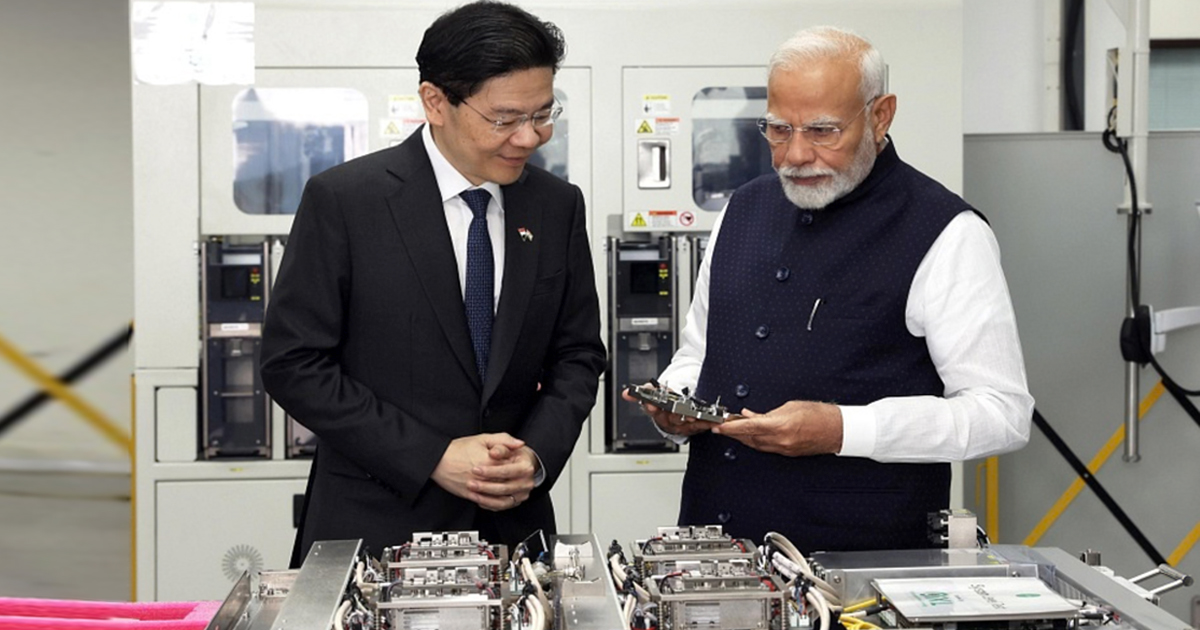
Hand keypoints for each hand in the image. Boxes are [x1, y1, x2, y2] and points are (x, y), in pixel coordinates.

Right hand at [431, 433, 534, 510]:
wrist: (438, 460)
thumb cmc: (458, 449)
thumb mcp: (483, 438)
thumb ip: (504, 440)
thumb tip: (520, 444)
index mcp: (490, 461)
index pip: (512, 467)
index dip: (519, 466)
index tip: (522, 463)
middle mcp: (484, 476)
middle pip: (508, 483)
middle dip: (516, 481)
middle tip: (522, 479)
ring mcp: (477, 487)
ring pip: (500, 496)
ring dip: (509, 495)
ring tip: (515, 492)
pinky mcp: (470, 495)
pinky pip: (488, 503)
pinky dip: (497, 504)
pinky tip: (502, 500)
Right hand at [621, 384, 712, 437]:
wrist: (677, 411)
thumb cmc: (665, 401)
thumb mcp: (654, 393)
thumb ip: (642, 391)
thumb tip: (626, 393)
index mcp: (657, 412)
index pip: (652, 409)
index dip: (651, 406)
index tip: (651, 403)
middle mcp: (668, 420)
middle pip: (670, 417)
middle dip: (675, 414)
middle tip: (679, 411)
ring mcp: (681, 425)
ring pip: (685, 423)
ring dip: (691, 420)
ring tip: (695, 416)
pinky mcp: (693, 428)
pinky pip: (700, 426)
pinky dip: (706, 423)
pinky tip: (711, 420)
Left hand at [711, 400, 842, 455]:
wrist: (837, 429)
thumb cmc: (819, 415)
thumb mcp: (790, 406)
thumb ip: (767, 413)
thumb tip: (751, 415)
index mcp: (780, 426)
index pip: (748, 427)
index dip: (730, 428)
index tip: (719, 427)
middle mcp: (780, 440)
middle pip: (748, 438)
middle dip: (733, 433)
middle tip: (722, 426)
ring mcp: (784, 449)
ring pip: (755, 445)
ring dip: (743, 437)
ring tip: (733, 429)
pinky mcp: (787, 453)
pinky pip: (765, 448)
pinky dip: (756, 441)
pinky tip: (751, 434)